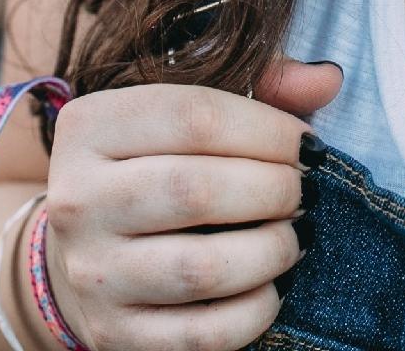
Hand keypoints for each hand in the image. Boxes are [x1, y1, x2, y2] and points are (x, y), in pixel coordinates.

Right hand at [44, 59, 343, 350]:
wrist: (86, 254)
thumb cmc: (158, 166)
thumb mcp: (191, 110)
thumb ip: (262, 85)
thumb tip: (328, 80)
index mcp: (89, 127)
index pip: (194, 115)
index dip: (270, 129)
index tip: (307, 145)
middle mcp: (76, 200)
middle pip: (196, 190)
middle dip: (274, 189)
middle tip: (304, 191)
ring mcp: (91, 273)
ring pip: (201, 269)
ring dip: (272, 250)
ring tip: (295, 235)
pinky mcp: (114, 333)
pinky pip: (204, 333)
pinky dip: (256, 310)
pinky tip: (273, 285)